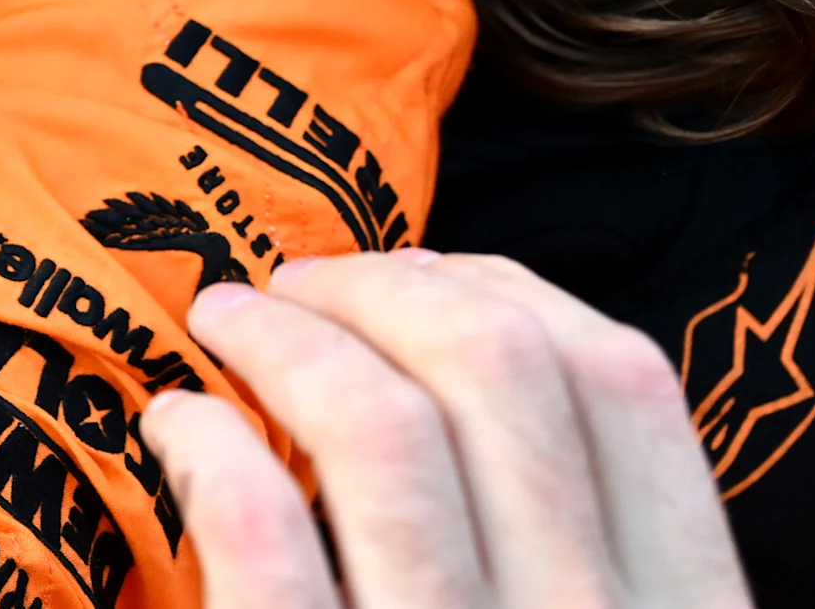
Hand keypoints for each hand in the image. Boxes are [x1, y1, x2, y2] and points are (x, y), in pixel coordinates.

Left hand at [136, 251, 750, 608]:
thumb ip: (573, 537)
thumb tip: (456, 351)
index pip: (630, 384)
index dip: (508, 292)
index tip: (416, 277)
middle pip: (504, 369)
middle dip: (382, 285)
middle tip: (293, 281)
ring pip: (386, 429)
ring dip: (287, 339)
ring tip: (226, 325)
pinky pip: (263, 536)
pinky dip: (211, 450)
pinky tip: (184, 432)